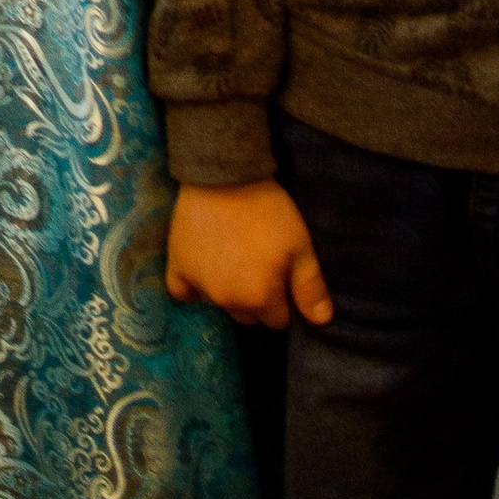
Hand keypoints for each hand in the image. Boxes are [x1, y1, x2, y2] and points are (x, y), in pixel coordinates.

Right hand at [165, 179, 334, 329]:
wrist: (224, 176)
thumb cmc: (267, 211)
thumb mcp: (300, 247)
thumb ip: (310, 288)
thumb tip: (322, 322)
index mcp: (259, 298)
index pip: (277, 320)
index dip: (283, 299)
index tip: (281, 274)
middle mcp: (227, 300)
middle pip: (248, 315)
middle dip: (256, 299)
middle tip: (258, 264)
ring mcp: (199, 285)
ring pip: (219, 304)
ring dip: (229, 292)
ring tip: (234, 258)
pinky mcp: (177, 267)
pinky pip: (183, 292)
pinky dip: (194, 288)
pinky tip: (205, 271)